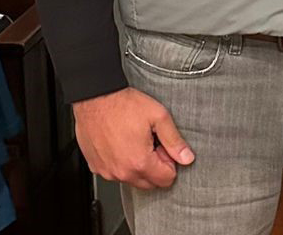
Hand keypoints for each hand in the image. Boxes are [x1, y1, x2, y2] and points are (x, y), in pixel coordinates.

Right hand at [73, 86, 194, 188]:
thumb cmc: (124, 105)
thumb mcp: (158, 116)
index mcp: (139, 162)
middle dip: (155, 166)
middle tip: (151, 142)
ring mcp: (107, 172)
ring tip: (135, 140)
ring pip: (132, 179)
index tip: (164, 146)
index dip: (170, 161)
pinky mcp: (96, 167)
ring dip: (138, 165)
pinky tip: (121, 143)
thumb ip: (174, 140)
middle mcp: (121, 173)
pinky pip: (115, 173)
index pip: (166, 179)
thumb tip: (187, 158)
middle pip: (150, 184)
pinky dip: (121, 163)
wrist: (95, 98)